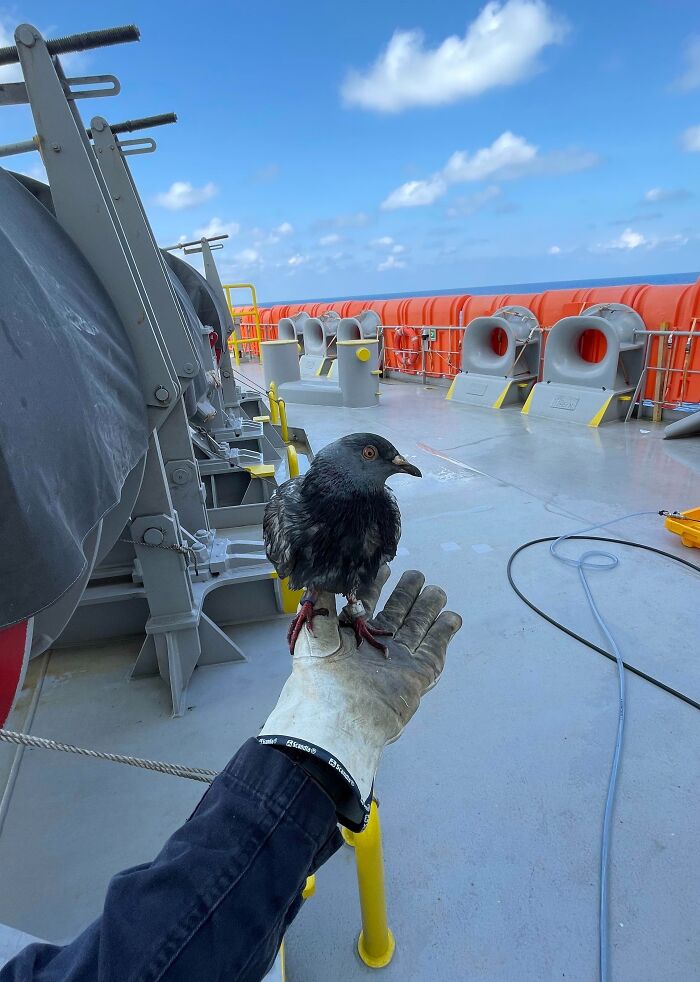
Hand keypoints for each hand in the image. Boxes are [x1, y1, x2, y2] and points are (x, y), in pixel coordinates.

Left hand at [258, 567, 461, 828]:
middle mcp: (374, 648)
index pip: (365, 605)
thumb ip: (321, 607)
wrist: (336, 721)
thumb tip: (320, 578)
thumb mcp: (314, 637)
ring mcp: (397, 662)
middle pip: (396, 614)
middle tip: (417, 574)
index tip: (383, 566)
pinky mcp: (415, 676)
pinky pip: (433, 650)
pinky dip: (443, 633)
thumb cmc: (320, 681)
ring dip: (427, 608)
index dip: (374, 586)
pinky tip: (452, 616)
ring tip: (437, 589)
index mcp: (349, 638)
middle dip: (407, 593)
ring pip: (417, 628)